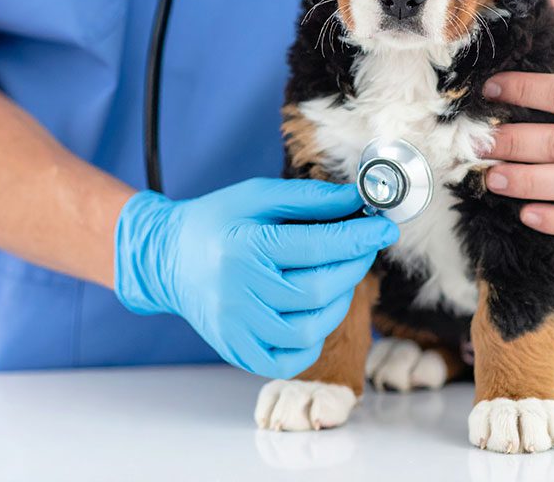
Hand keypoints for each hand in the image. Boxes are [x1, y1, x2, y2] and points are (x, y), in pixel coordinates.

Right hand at [114, 178, 397, 377]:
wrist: (168, 257)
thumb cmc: (218, 220)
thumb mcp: (259, 195)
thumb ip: (310, 197)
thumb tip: (358, 200)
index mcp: (243, 246)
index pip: (316, 246)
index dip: (359, 239)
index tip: (385, 229)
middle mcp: (237, 291)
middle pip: (317, 289)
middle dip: (353, 266)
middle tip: (364, 248)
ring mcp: (234, 326)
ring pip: (308, 328)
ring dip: (338, 302)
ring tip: (338, 278)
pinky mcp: (235, 349)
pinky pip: (287, 359)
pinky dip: (312, 340)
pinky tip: (315, 311)